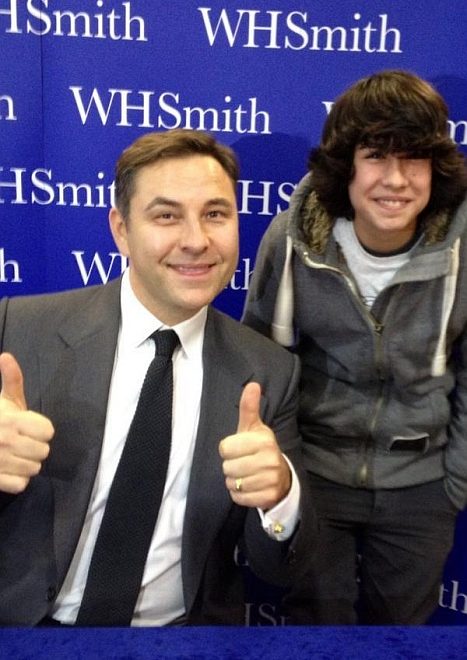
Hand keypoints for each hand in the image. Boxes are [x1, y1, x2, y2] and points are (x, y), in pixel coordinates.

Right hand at [0, 353, 53, 493]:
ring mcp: (0, 462)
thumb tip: (5, 356)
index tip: (30, 427)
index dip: (41, 429)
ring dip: (27, 464)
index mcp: (11, 420)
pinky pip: (20, 485)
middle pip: (44, 451)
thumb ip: (11, 379)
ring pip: (34, 469)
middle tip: (22, 442)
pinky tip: (9, 469)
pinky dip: (17, 480)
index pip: (48, 431)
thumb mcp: (2, 399)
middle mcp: (6, 441)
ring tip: (15, 455)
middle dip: (35, 447)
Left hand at [219, 382, 290, 509]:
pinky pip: (238, 498)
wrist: (281, 477)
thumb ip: (249, 407)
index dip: (228, 449)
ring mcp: (270, 480)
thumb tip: (252, 384)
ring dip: (235, 482)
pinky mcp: (268, 498)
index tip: (239, 449)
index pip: (225, 448)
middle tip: (243, 464)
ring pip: (232, 484)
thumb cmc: (260, 449)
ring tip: (247, 475)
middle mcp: (270, 460)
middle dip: (231, 467)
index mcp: (264, 440)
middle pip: (227, 467)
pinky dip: (240, 495)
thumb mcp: (254, 428)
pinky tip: (250, 488)